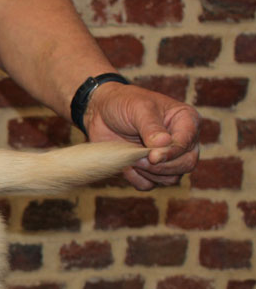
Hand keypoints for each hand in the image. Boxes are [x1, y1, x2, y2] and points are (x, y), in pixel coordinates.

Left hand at [85, 82, 199, 190]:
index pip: (188, 143)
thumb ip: (151, 127)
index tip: (153, 156)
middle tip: (140, 158)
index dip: (172, 153)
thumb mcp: (139, 108)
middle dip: (162, 166)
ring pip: (170, 178)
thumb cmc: (124, 103)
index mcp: (186, 121)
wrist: (100, 113)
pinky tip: (127, 166)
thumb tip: (164, 144)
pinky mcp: (149, 170)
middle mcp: (182, 141)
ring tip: (132, 157)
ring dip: (149, 173)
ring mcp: (167, 158)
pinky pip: (149, 185)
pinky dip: (137, 179)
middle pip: (186, 164)